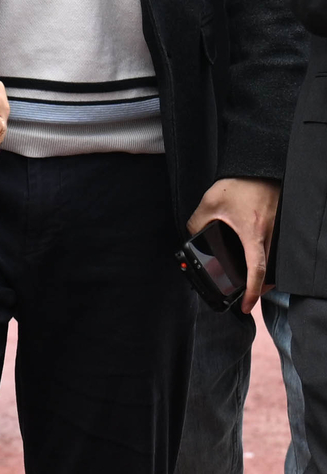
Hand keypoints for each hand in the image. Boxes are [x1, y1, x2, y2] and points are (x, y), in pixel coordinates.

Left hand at [194, 176, 279, 312]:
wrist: (258, 168)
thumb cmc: (238, 184)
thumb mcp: (208, 205)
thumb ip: (197, 225)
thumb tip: (193, 239)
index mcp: (253, 232)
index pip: (257, 270)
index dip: (253, 292)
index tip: (248, 306)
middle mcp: (270, 234)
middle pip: (270, 271)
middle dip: (260, 289)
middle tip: (248, 299)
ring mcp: (278, 230)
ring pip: (276, 262)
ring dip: (266, 276)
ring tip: (252, 284)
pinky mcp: (280, 225)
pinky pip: (277, 249)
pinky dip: (269, 260)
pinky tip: (257, 262)